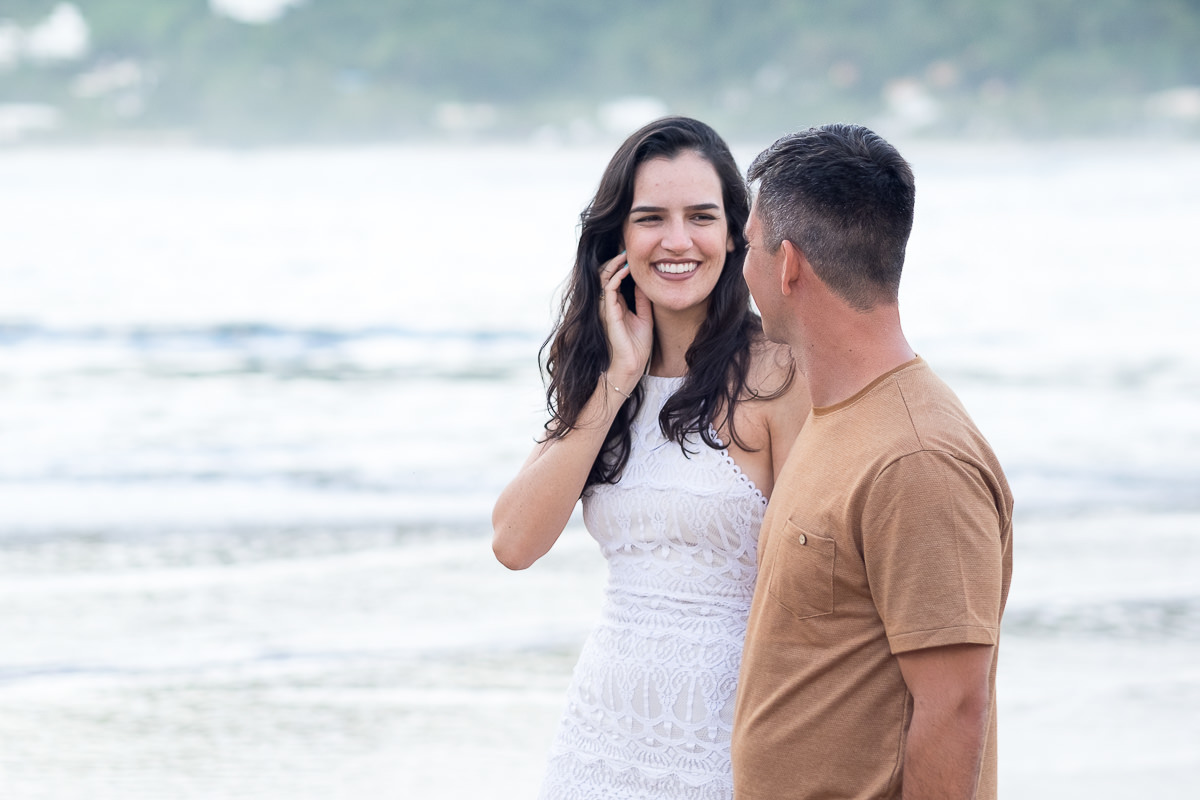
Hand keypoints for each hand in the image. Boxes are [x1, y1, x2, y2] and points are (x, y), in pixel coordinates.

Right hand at [598, 252, 652, 384]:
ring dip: (614, 264)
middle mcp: (609, 304)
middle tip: (626, 247)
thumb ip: (643, 300)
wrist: (632, 365)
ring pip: (604, 278)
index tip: (632, 252)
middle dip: (615, 260)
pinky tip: (626, 269)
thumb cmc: (637, 346)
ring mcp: (607, 308)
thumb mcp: (645, 317)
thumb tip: (647, 282)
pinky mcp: (608, 313)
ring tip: (625, 253)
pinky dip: (616, 277)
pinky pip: (608, 289)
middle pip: (606, 275)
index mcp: (617, 305)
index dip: (622, 265)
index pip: (615, 278)